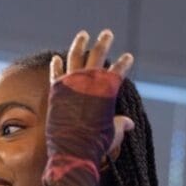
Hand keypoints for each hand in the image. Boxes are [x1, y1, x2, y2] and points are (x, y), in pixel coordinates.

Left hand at [51, 29, 134, 159]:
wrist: (73, 151)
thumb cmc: (97, 144)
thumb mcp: (113, 133)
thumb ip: (120, 123)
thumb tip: (129, 122)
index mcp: (106, 89)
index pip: (119, 70)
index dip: (124, 63)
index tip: (128, 57)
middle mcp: (89, 82)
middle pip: (97, 55)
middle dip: (104, 43)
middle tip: (107, 34)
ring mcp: (71, 84)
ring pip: (76, 56)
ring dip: (80, 44)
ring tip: (83, 35)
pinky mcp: (56, 90)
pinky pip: (56, 73)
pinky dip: (57, 65)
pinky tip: (57, 57)